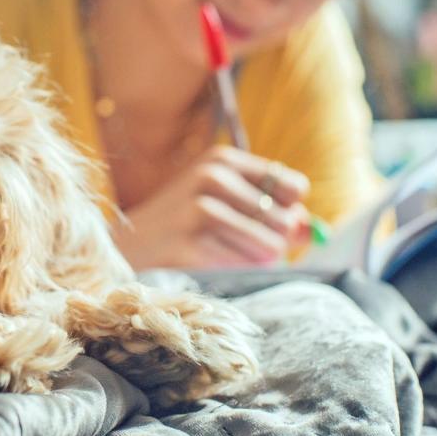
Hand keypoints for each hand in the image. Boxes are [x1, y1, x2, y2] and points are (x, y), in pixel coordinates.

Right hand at [115, 145, 310, 268]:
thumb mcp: (223, 202)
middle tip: (233, 243)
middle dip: (271, 241)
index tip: (263, 221)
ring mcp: (198, 213)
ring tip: (217, 253)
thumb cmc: (183, 225)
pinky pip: (244, 269)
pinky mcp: (190, 248)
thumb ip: (273, 212)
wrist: (125, 248)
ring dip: (252, 260)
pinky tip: (205, 265)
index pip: (293, 187)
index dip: (286, 211)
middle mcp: (211, 178)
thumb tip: (311, 228)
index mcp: (222, 161)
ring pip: (270, 248)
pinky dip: (234, 274)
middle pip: (286, 221)